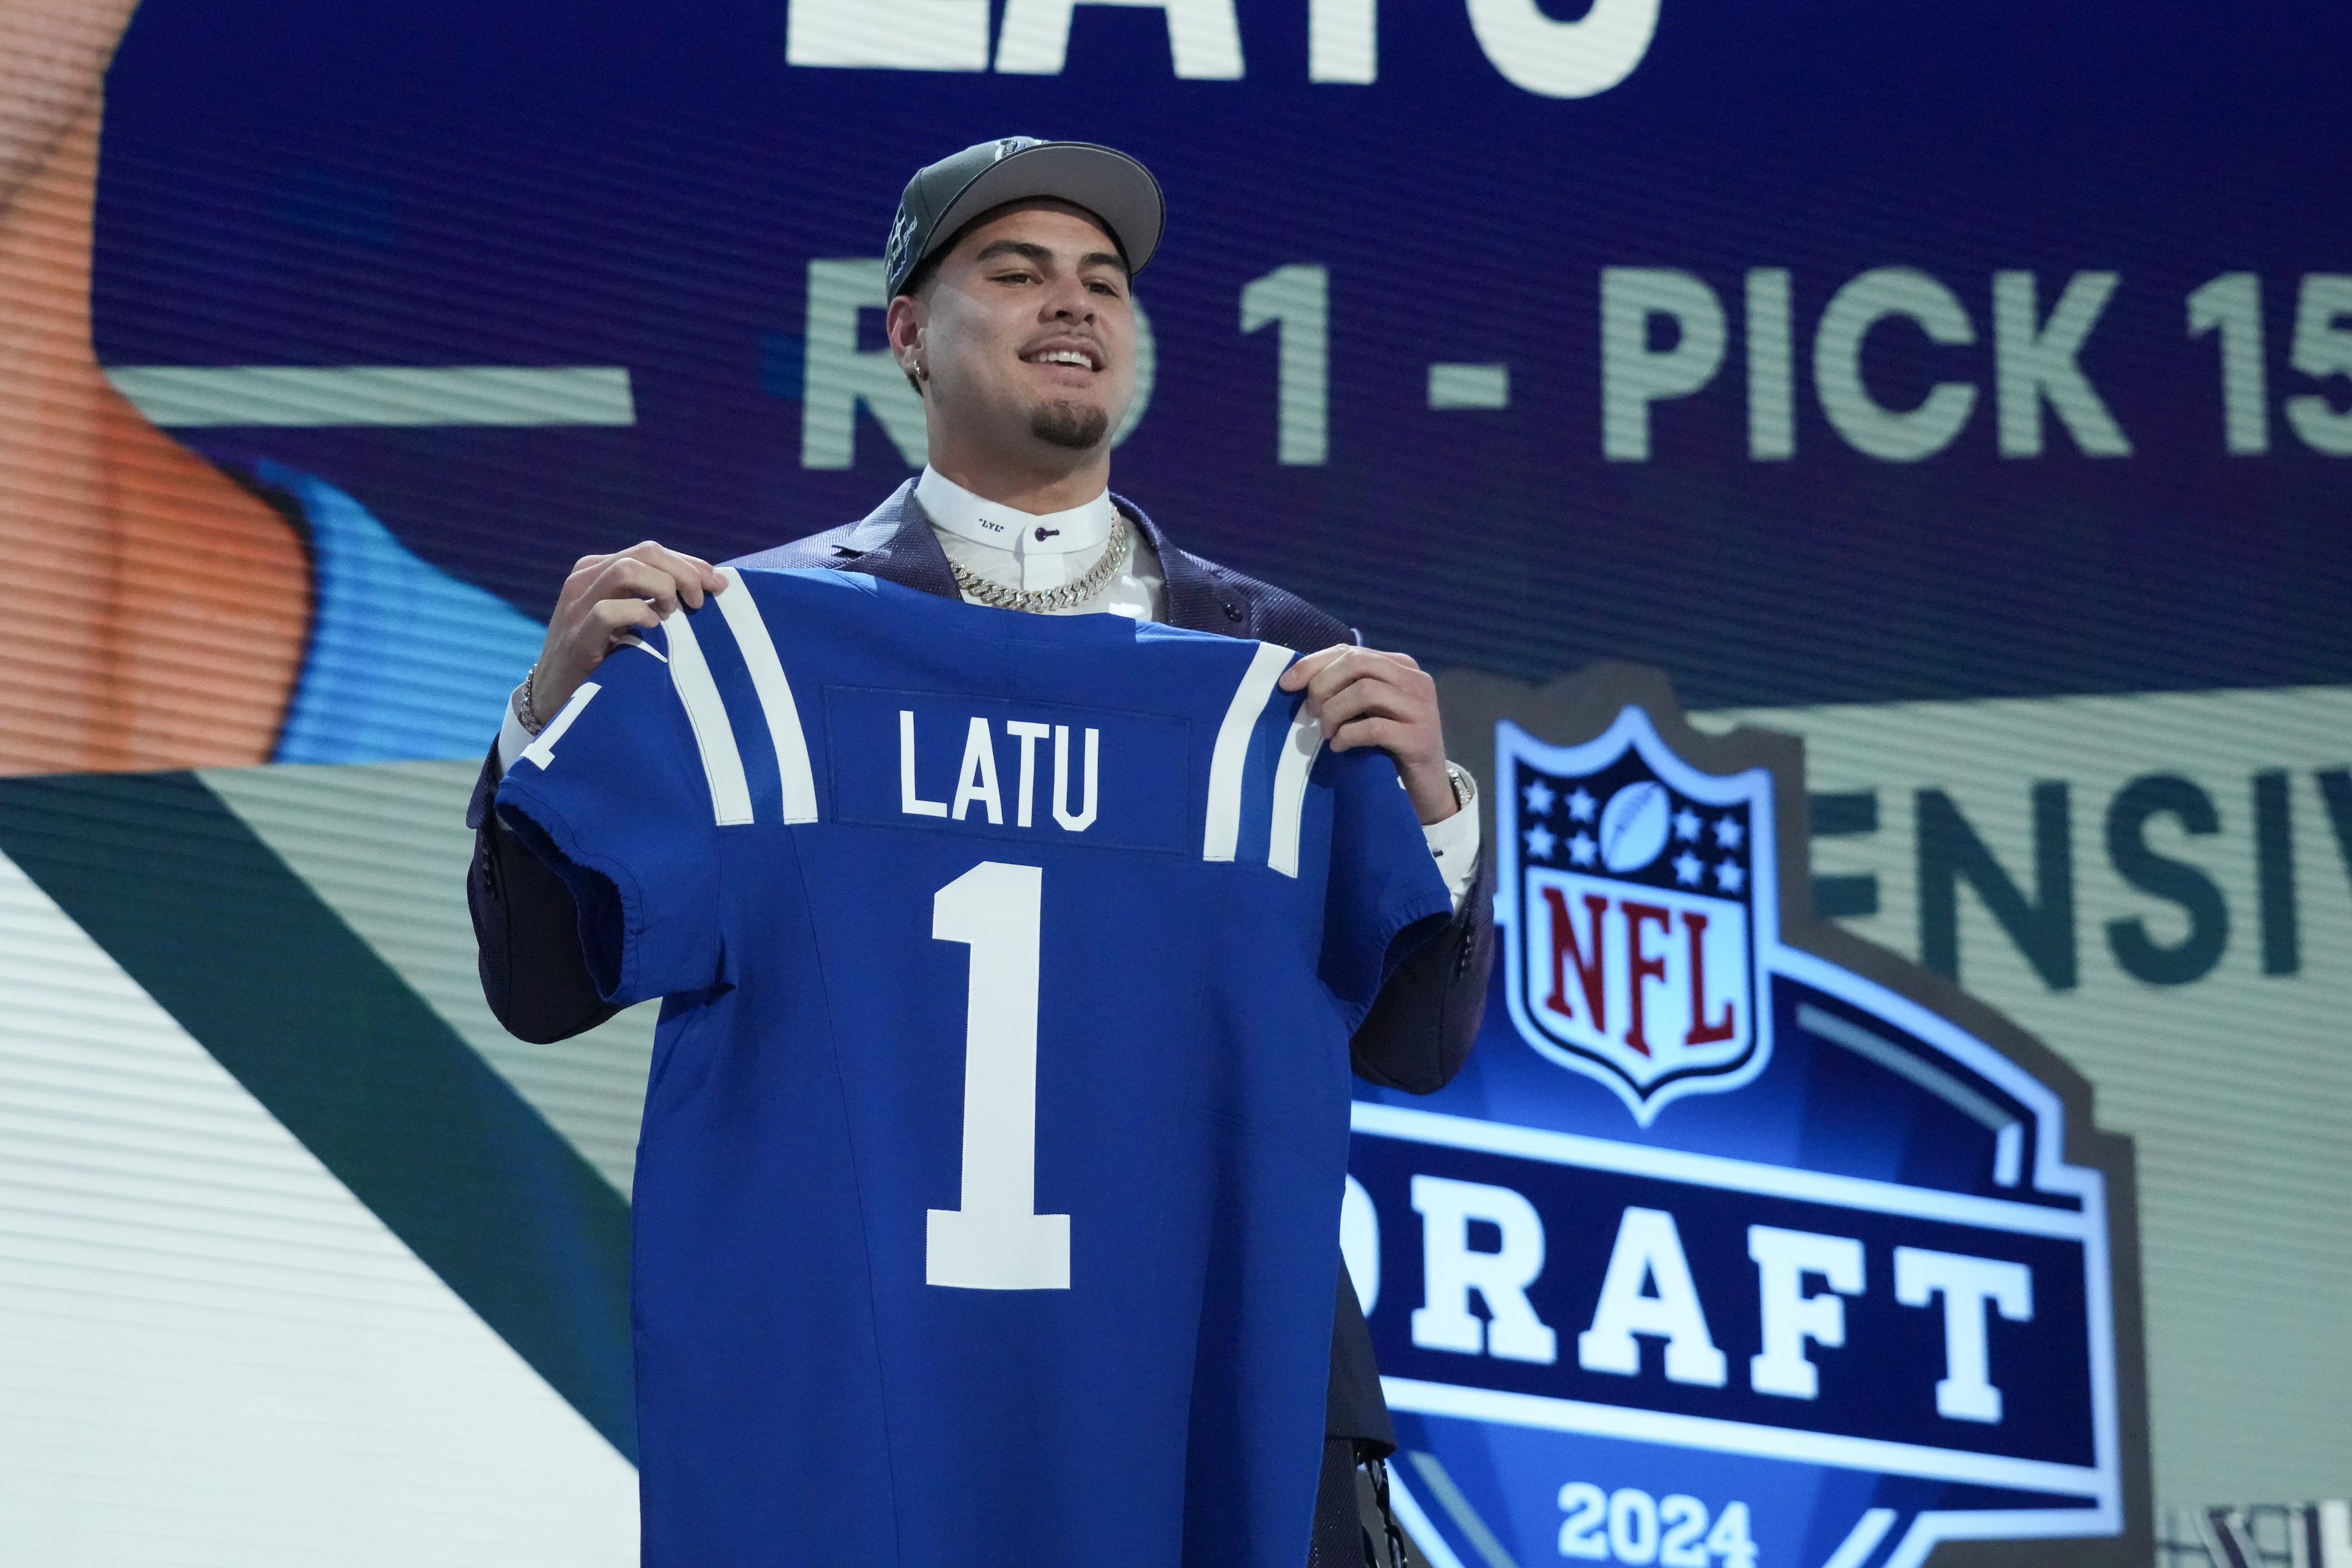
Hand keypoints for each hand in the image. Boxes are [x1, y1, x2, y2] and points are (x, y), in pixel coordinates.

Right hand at [529, 542, 726, 719]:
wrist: (553, 695)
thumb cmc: (602, 656)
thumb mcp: (624, 618)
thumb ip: (651, 597)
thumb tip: (706, 587)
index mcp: (598, 569)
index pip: (651, 551)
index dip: (690, 563)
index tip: (718, 584)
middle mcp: (585, 579)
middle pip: (645, 553)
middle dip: (684, 572)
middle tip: (701, 602)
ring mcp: (577, 606)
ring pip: (627, 570)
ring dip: (662, 588)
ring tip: (675, 614)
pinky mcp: (577, 637)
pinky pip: (608, 611)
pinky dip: (638, 614)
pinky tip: (655, 628)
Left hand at [1279, 645, 1456, 824]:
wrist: (1426, 784)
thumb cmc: (1389, 743)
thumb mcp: (1367, 709)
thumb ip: (1344, 687)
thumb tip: (1294, 680)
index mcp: (1401, 665)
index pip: (1350, 652)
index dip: (1313, 664)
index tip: (1286, 685)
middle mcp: (1416, 679)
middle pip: (1357, 664)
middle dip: (1324, 687)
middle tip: (1312, 714)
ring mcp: (1421, 708)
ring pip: (1365, 692)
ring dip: (1335, 713)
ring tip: (1327, 733)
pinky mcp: (1419, 738)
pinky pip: (1374, 728)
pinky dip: (1348, 736)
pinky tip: (1339, 747)